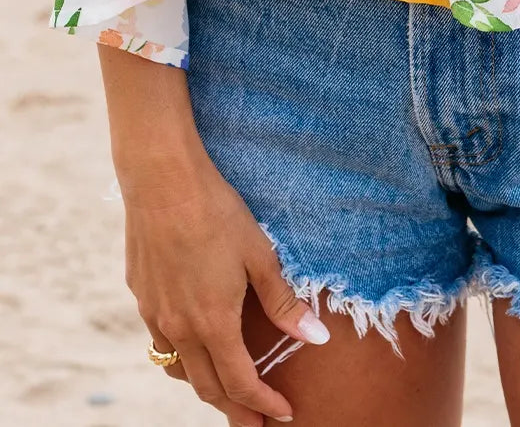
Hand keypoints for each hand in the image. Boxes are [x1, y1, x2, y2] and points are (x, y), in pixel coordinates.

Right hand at [123, 149, 329, 425]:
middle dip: (234, 411)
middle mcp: (179, 328)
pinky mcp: (141, 296)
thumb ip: (284, 302)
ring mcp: (155, 314)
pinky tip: (193, 347)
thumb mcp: (259, 255)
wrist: (161, 180)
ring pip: (180, 369)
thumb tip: (315, 339)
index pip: (240, 383)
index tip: (283, 415)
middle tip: (255, 423)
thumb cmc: (216, 213)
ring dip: (205, 387)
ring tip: (226, 393)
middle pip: (207, 388)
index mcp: (213, 323)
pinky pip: (162, 343)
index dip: (264, 405)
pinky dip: (182, 357)